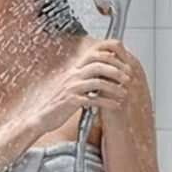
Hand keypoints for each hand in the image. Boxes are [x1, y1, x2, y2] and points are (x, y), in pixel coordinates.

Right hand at [26, 39, 144, 134]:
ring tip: (125, 93)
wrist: (43, 117)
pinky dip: (107, 102)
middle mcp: (73, 75)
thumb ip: (85, 76)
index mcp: (74, 70)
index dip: (110, 57)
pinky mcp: (72, 102)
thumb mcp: (71, 84)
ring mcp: (72, 88)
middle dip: (116, 71)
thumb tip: (101, 71)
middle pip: (98, 65)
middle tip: (128, 78)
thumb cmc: (59, 102)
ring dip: (114, 88)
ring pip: (97, 82)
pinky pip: (93, 99)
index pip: (94, 54)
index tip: (124, 64)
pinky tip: (116, 105)